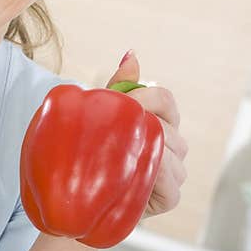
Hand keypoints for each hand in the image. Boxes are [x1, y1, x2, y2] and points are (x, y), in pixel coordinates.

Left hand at [105, 51, 187, 217]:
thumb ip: (119, 86)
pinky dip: (156, 175)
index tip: (122, 101)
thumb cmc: (90, 151)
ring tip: (117, 154)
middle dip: (140, 125)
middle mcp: (173, 145)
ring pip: (173, 152)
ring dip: (145, 150)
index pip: (165, 99)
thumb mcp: (101, 117)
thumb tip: (132, 53)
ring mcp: (175, 171)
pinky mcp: (170, 197)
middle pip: (169, 125)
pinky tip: (134, 172)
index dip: (146, 96)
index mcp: (159, 120)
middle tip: (111, 131)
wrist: (76, 196)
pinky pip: (172, 181)